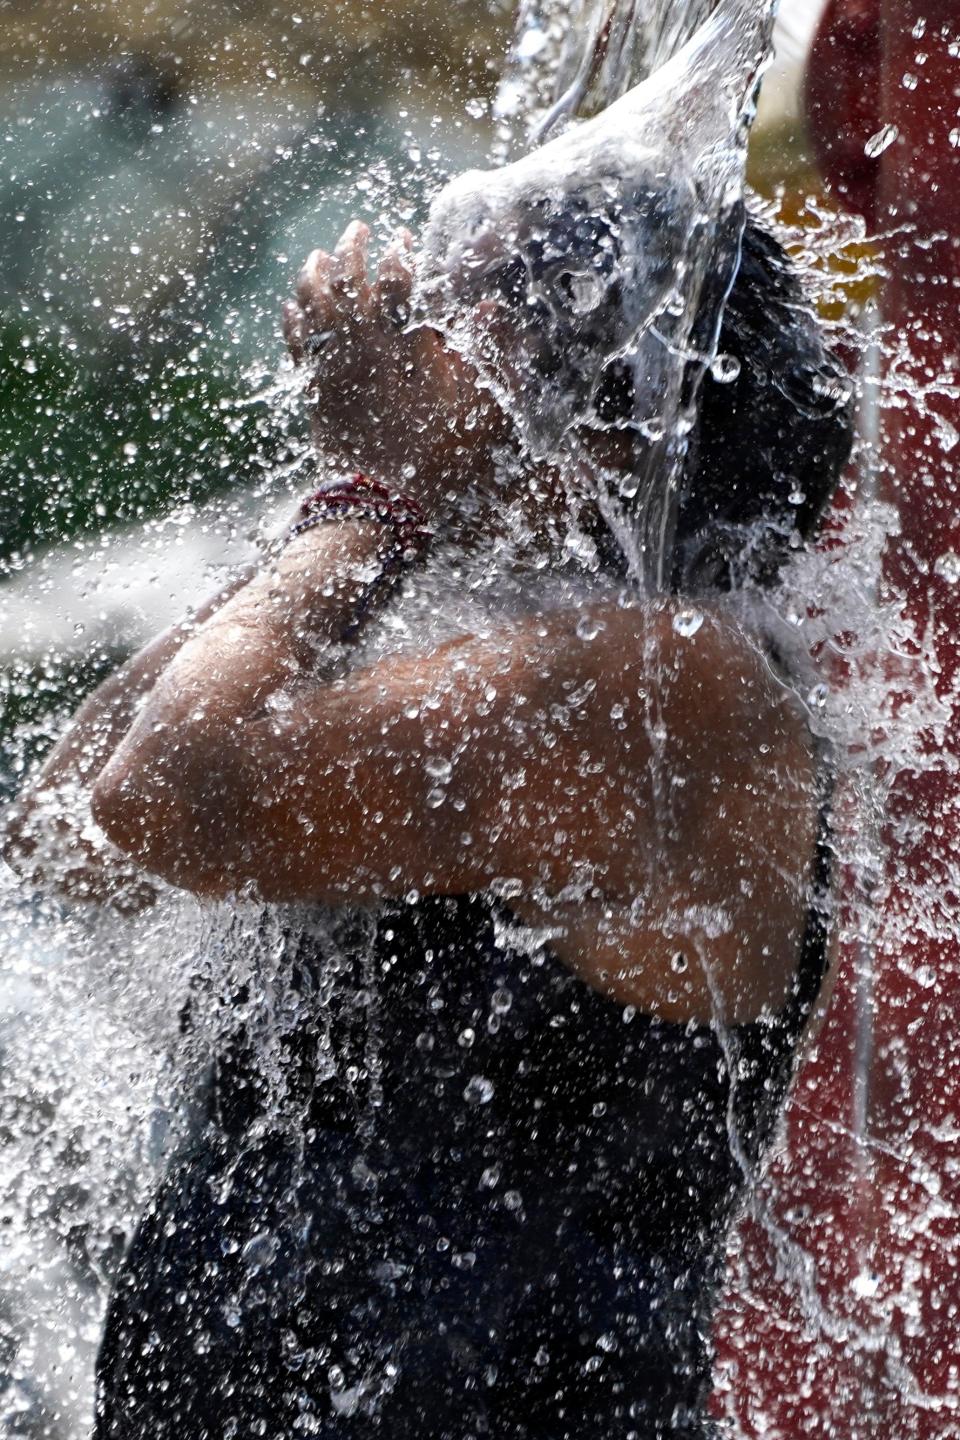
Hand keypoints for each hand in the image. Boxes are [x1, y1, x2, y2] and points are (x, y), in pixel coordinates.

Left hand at [282, 221, 506, 513]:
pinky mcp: (314, 390)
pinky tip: (291, 307)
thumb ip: (488, 353)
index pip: (398, 280)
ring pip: (313, 304)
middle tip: (357, 229)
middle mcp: (363, 346)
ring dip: (314, 275)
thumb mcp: (479, 407)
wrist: (384, 501)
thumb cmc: (438, 457)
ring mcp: (333, 366)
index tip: (404, 239)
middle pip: (348, 280)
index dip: (400, 254)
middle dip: (352, 248)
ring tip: (317, 256)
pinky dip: (293, 319)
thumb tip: (493, 305)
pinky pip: (296, 344)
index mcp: (404, 344)